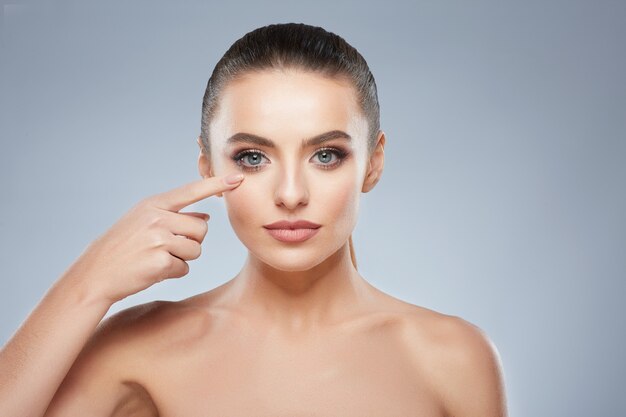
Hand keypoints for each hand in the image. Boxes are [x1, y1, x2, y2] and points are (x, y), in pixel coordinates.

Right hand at [64, 173, 244, 304]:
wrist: (95, 274)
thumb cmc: (122, 248)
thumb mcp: (143, 222)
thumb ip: (174, 217)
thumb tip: (206, 218)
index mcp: (153, 204)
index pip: (192, 191)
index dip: (216, 185)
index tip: (238, 178)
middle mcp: (157, 217)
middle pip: (201, 229)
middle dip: (191, 242)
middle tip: (164, 248)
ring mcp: (159, 239)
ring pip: (196, 250)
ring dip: (182, 259)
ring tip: (156, 258)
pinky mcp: (161, 261)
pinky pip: (184, 268)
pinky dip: (172, 273)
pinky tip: (151, 270)